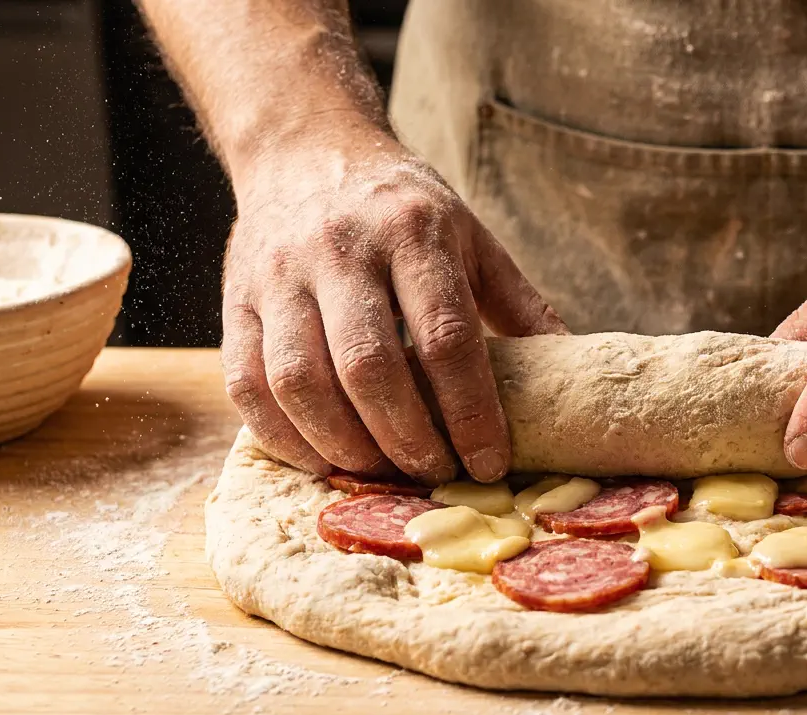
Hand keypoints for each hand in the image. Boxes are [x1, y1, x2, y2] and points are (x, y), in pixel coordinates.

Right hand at [221, 121, 565, 483]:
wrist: (304, 149)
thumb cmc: (402, 207)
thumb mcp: (471, 238)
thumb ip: (519, 305)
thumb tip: (573, 372)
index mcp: (412, 232)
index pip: (446, 338)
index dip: (470, 412)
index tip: (490, 462)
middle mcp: (340, 250)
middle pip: (370, 368)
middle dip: (408, 439)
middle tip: (436, 474)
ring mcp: (277, 276)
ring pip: (300, 383)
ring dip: (344, 447)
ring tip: (382, 474)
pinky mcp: (233, 301)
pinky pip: (247, 385)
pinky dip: (283, 438)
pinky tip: (322, 460)